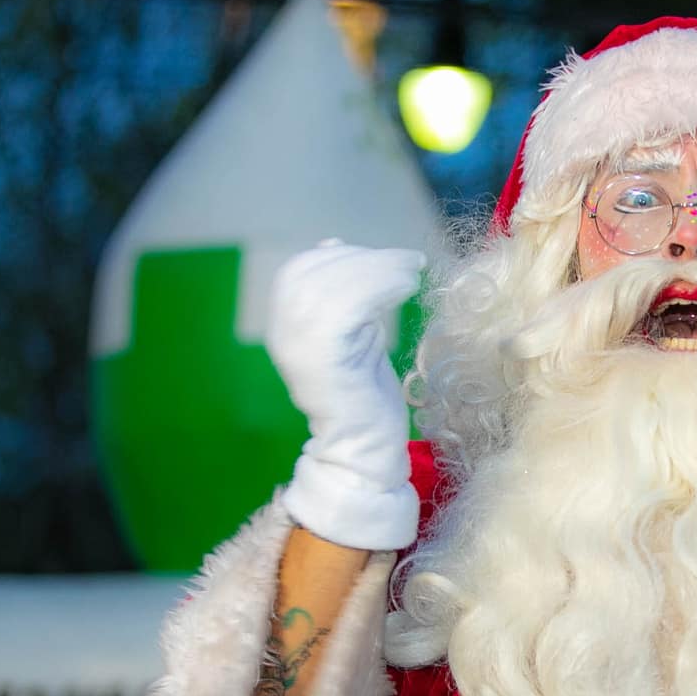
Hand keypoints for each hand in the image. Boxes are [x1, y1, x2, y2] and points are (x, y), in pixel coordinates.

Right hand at [268, 240, 426, 549]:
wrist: (363, 450)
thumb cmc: (364, 394)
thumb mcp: (353, 334)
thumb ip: (343, 296)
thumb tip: (336, 245)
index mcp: (283, 325)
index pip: (302, 269)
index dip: (345, 255)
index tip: (388, 259)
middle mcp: (283, 333)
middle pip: (317, 270)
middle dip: (368, 257)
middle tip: (410, 261)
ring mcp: (300, 347)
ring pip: (335, 284)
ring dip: (381, 268)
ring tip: (413, 273)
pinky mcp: (325, 359)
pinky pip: (350, 305)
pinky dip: (383, 287)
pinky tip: (408, 289)